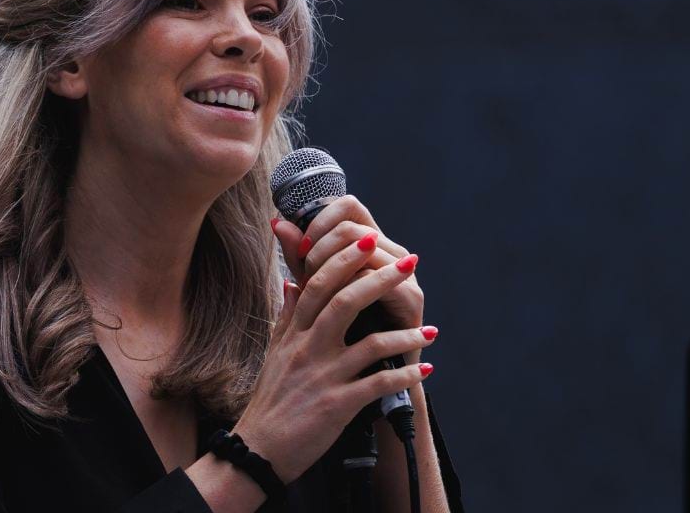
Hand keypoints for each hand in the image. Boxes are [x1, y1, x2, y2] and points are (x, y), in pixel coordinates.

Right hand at [230, 230, 435, 484]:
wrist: (259, 450)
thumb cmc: (271, 399)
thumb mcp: (275, 351)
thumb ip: (287, 315)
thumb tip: (292, 282)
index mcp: (294, 332)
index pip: (318, 283)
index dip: (343, 258)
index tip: (370, 239)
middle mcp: (307, 348)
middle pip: (345, 301)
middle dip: (380, 279)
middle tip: (410, 263)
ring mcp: (323, 376)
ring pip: (369, 342)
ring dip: (405, 335)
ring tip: (431, 332)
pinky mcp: (337, 405)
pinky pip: (378, 384)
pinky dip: (404, 376)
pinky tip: (424, 371)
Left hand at [271, 195, 426, 337]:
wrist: (366, 378)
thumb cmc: (339, 330)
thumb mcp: (314, 287)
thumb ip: (298, 255)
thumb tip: (277, 222)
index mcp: (368, 243)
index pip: (347, 207)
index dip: (320, 222)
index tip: (300, 251)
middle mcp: (389, 251)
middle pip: (351, 226)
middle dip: (320, 249)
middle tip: (307, 276)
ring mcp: (404, 272)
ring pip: (364, 249)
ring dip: (332, 270)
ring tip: (321, 293)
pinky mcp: (411, 298)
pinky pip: (377, 278)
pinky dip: (351, 288)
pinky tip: (339, 305)